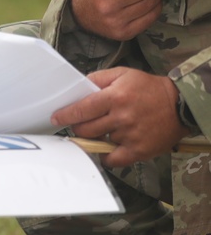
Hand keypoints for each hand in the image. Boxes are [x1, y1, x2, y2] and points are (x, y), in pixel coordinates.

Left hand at [51, 68, 189, 166]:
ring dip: (95, 138)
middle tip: (82, 124)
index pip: (82, 109)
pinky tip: (107, 149)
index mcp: (115, 97)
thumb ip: (97, 79)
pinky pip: (112, 160)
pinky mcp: (138, 150)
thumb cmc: (148, 88)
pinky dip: (106, 156)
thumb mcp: (123, 74)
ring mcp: (130, 135)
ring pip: (97, 142)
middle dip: (78, 127)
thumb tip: (77, 87)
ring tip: (103, 130)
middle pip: (85, 129)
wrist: (180, 105)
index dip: (65, 115)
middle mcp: (121, 117)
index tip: (55, 119)